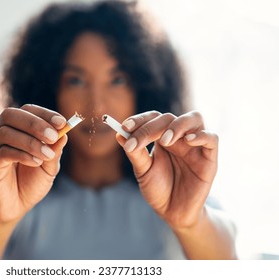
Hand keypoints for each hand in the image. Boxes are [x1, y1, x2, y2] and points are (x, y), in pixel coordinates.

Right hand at [0, 104, 67, 222]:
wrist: (17, 206)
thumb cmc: (32, 182)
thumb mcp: (50, 166)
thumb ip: (55, 150)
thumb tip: (64, 132)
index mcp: (16, 128)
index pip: (27, 110)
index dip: (44, 114)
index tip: (62, 122)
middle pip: (10, 115)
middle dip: (34, 123)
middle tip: (53, 136)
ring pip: (5, 132)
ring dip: (31, 142)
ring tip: (47, 156)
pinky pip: (2, 152)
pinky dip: (22, 154)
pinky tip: (36, 162)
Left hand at [117, 111, 217, 229]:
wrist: (173, 213)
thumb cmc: (158, 189)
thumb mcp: (143, 171)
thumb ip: (135, 153)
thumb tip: (119, 134)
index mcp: (162, 137)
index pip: (153, 118)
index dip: (140, 120)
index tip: (125, 127)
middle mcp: (179, 137)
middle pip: (169, 118)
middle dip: (151, 127)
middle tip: (138, 141)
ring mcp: (195, 145)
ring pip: (194, 118)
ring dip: (178, 125)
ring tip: (165, 140)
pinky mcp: (209, 158)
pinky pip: (212, 138)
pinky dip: (201, 135)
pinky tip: (187, 141)